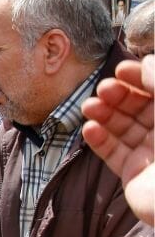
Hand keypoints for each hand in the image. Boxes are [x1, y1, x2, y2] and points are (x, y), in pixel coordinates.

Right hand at [82, 55, 154, 225]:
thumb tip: (146, 61)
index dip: (140, 77)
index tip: (121, 69)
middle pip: (138, 108)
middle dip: (119, 96)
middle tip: (103, 89)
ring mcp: (151, 155)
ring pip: (122, 129)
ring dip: (104, 115)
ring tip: (88, 107)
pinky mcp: (133, 175)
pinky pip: (113, 154)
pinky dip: (99, 140)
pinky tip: (89, 129)